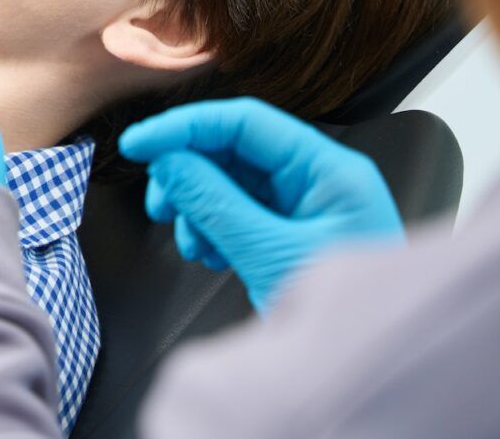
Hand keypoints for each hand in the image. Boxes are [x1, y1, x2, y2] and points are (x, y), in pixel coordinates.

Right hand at [119, 97, 405, 312]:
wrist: (360, 376)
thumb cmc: (346, 323)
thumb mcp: (271, 256)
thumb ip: (215, 202)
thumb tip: (168, 161)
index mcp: (330, 172)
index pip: (246, 122)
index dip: (185, 126)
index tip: (139, 144)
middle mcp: (319, 182)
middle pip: (234, 151)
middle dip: (188, 174)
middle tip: (160, 204)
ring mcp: (305, 209)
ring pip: (229, 183)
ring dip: (197, 208)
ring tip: (193, 244)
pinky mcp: (289, 236)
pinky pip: (236, 213)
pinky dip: (212, 229)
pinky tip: (211, 255)